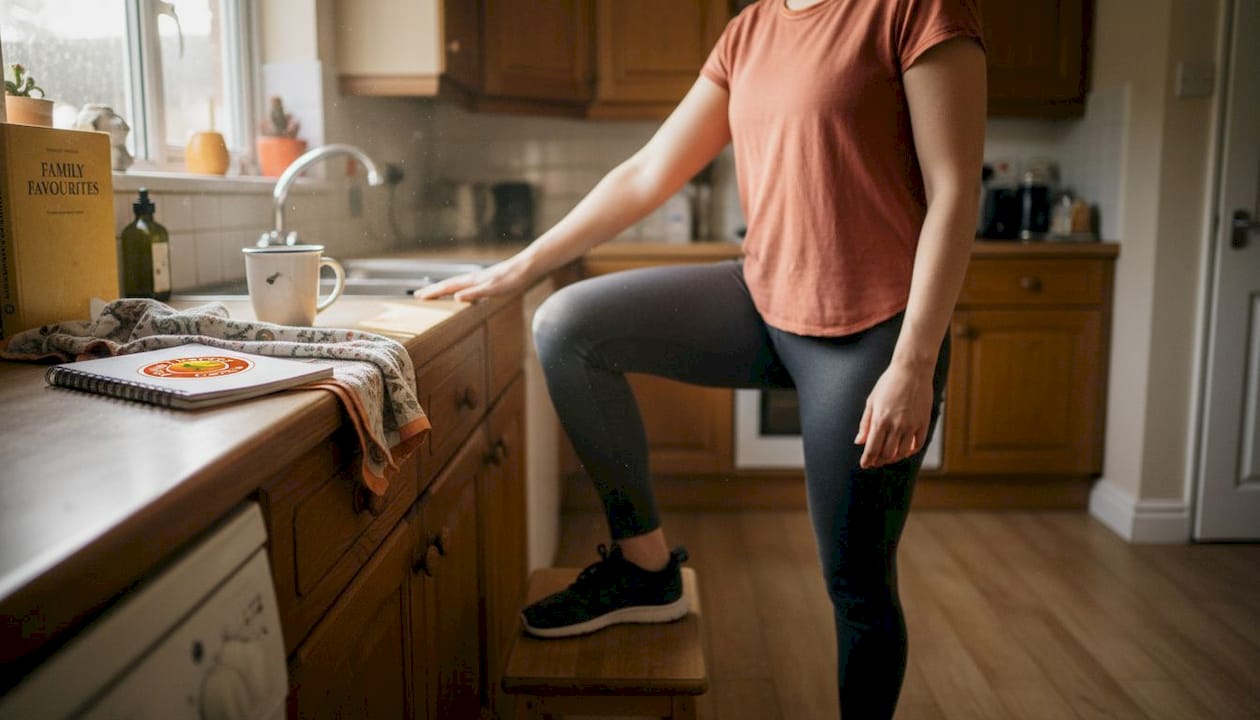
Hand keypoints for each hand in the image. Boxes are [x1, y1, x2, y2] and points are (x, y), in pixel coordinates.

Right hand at [413, 256, 532, 301]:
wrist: (526, 268)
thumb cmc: (512, 279)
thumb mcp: (493, 289)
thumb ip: (475, 294)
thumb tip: (456, 297)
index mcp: (472, 281)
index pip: (447, 287)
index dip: (433, 292)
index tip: (418, 296)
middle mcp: (473, 278)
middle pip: (448, 284)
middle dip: (433, 290)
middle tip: (418, 294)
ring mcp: (479, 279)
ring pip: (456, 284)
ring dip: (443, 288)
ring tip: (435, 293)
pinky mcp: (486, 280)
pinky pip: (466, 285)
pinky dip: (457, 289)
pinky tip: (461, 292)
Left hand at [855, 362, 934, 468]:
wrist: (912, 370)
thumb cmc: (889, 383)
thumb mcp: (872, 401)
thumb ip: (865, 423)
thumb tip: (859, 442)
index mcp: (880, 420)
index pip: (872, 449)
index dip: (867, 460)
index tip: (865, 464)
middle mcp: (896, 425)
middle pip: (887, 454)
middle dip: (879, 461)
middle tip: (875, 462)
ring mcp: (912, 425)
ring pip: (902, 452)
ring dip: (894, 458)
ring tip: (888, 457)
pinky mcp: (924, 423)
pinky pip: (917, 445)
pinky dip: (910, 451)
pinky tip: (904, 450)